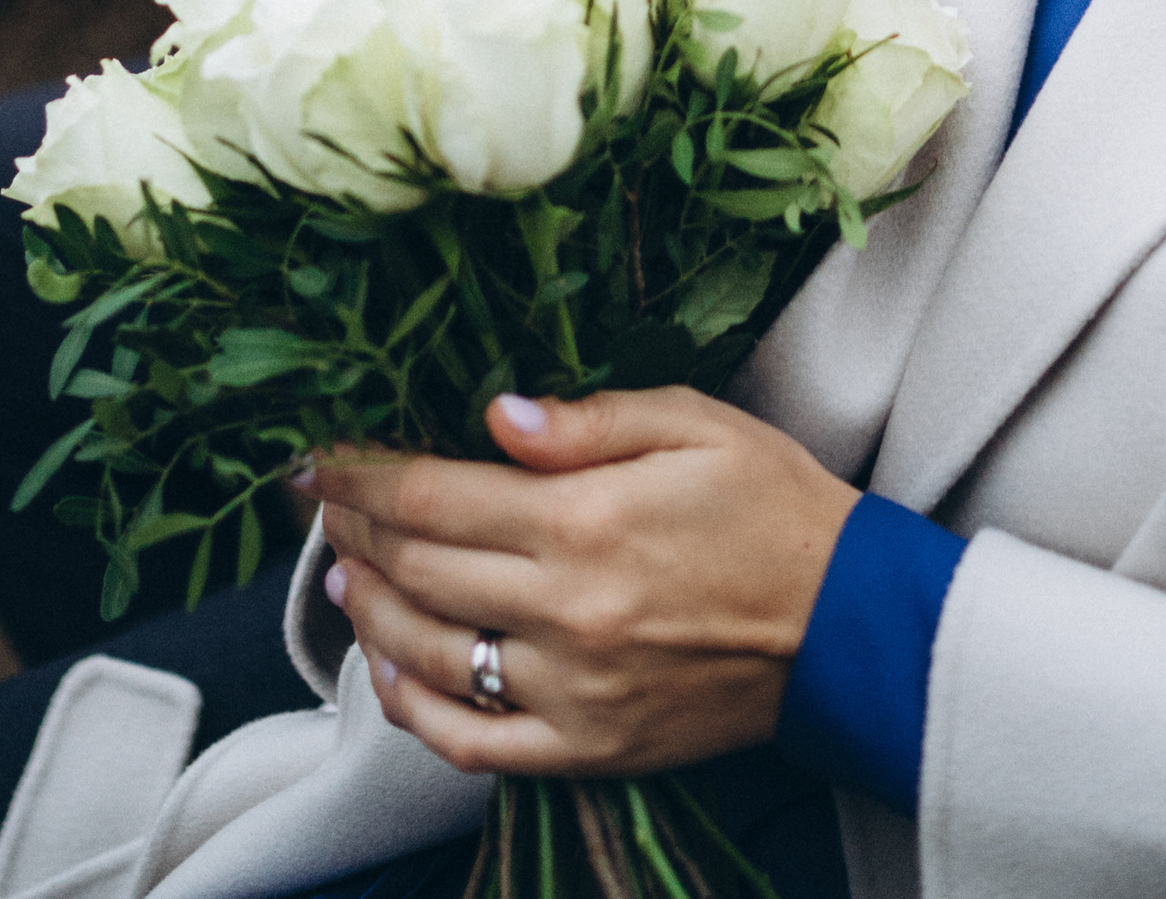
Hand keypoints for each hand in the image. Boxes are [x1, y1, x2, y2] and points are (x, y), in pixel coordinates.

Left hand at [317, 388, 857, 778]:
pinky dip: (415, 711)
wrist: (844, 624)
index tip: (321, 460)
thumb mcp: (694, 423)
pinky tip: (390, 673)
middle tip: (326, 506)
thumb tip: (492, 415)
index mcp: (587, 521)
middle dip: (356, 533)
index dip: (363, 477)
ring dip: (371, 613)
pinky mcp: (588, 749)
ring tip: (345, 579)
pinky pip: (473, 744)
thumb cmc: (771, 506)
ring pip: (429, 656)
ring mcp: (572, 692)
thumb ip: (588, 420)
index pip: (435, 497)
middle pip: (419, 569)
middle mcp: (566, 611)